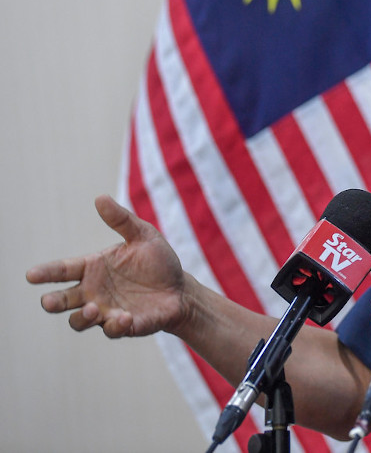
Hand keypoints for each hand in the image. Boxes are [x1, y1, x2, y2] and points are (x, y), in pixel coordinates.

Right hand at [26, 195, 186, 337]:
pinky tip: (124, 317)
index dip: (46, 273)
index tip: (31, 275)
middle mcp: (94, 292)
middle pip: (63, 300)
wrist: (181, 289)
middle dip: (53, 302)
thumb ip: (121, 220)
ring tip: (94, 308)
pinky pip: (111, 330)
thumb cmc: (157, 261)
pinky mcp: (124, 326)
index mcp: (93, 268)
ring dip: (83, 317)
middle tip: (49, 301)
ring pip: (80, 321)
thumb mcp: (143, 235)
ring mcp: (106, 311)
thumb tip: (100, 198)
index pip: (63, 270)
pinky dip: (114, 325)